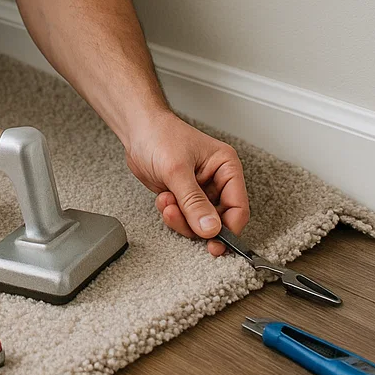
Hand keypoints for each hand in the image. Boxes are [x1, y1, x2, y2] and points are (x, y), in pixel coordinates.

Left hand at [124, 109, 249, 256]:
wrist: (136, 130)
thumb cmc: (159, 135)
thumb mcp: (177, 170)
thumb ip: (193, 202)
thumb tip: (211, 229)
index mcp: (226, 167)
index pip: (238, 208)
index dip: (228, 229)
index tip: (214, 244)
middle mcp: (217, 180)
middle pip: (218, 219)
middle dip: (196, 223)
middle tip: (178, 216)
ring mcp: (200, 189)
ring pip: (199, 222)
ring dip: (181, 219)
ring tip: (166, 202)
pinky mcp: (184, 196)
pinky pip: (184, 217)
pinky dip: (172, 215)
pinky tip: (163, 199)